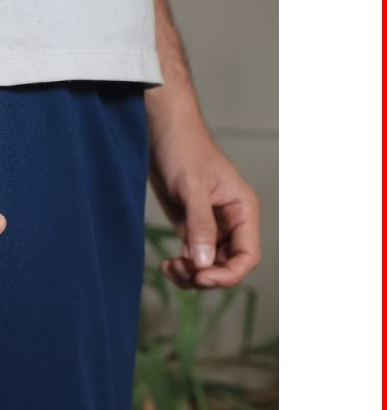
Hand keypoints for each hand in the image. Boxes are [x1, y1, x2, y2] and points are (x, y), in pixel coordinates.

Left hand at [148, 124, 260, 289]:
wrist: (162, 133)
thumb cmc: (184, 149)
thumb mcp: (193, 187)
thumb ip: (200, 225)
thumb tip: (204, 262)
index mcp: (242, 210)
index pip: (248, 255)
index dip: (228, 274)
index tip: (201, 276)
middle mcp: (231, 222)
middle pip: (228, 266)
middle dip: (205, 276)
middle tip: (179, 270)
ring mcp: (211, 226)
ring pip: (208, 265)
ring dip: (191, 275)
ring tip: (169, 267)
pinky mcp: (190, 227)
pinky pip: (193, 257)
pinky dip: (181, 267)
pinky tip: (166, 264)